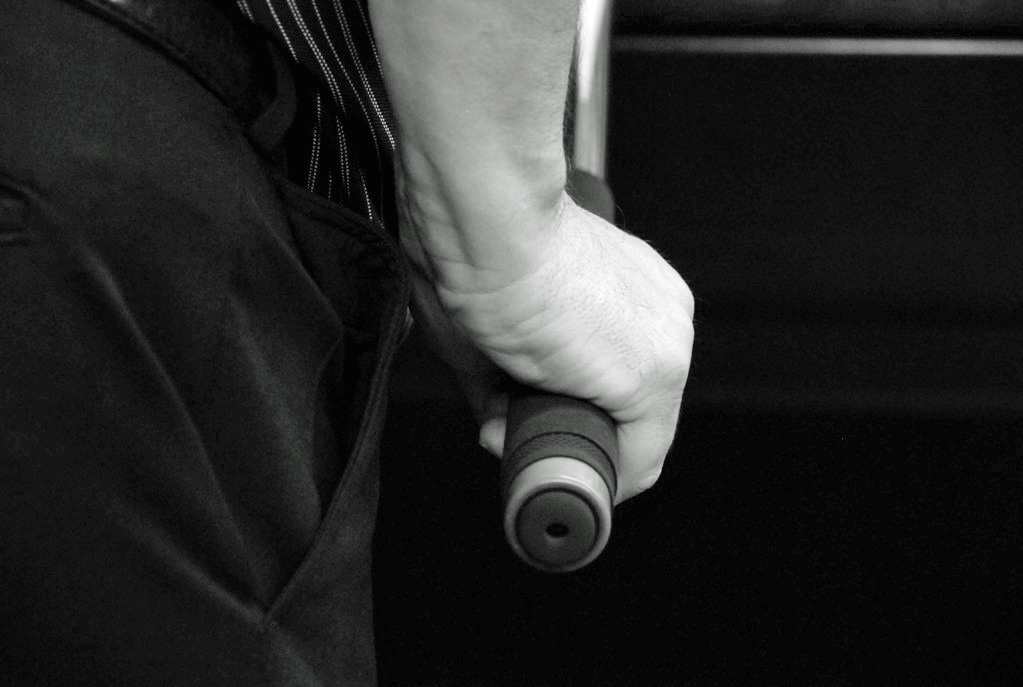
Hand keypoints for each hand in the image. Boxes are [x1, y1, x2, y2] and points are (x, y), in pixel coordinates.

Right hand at [403, 193, 693, 503]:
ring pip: (631, 437)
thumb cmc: (480, 242)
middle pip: (625, 408)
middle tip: (498, 414)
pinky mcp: (650, 377)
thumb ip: (507, 374)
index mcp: (632, 288)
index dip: (558, 398)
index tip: (509, 398)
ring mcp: (665, 346)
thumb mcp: (494, 316)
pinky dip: (585, 476)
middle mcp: (663, 314)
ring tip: (504, 420)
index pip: (613, 369)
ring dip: (565, 446)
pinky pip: (634, 462)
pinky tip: (529, 449)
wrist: (486, 217)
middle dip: (558, 422)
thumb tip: (498, 423)